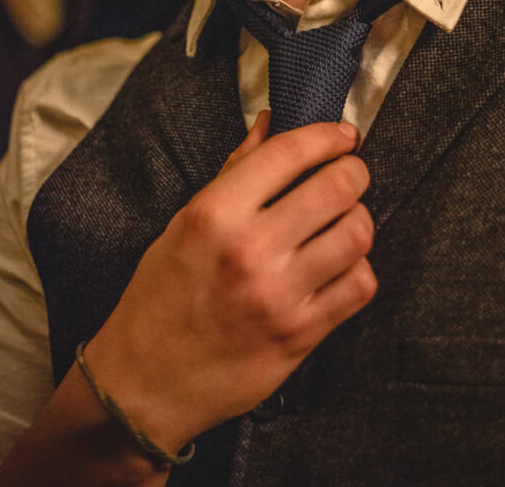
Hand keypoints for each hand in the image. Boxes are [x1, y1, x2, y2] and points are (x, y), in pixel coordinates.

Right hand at [83, 114, 375, 452]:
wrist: (145, 383)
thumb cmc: (162, 295)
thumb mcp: (185, 222)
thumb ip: (235, 170)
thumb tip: (269, 121)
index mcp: (216, 213)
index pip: (290, 152)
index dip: (328, 135)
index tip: (342, 134)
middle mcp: (251, 249)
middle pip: (339, 186)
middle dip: (354, 171)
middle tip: (349, 174)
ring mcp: (280, 294)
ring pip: (357, 232)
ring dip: (358, 218)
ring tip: (342, 220)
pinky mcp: (300, 334)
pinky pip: (359, 285)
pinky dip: (358, 268)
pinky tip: (339, 265)